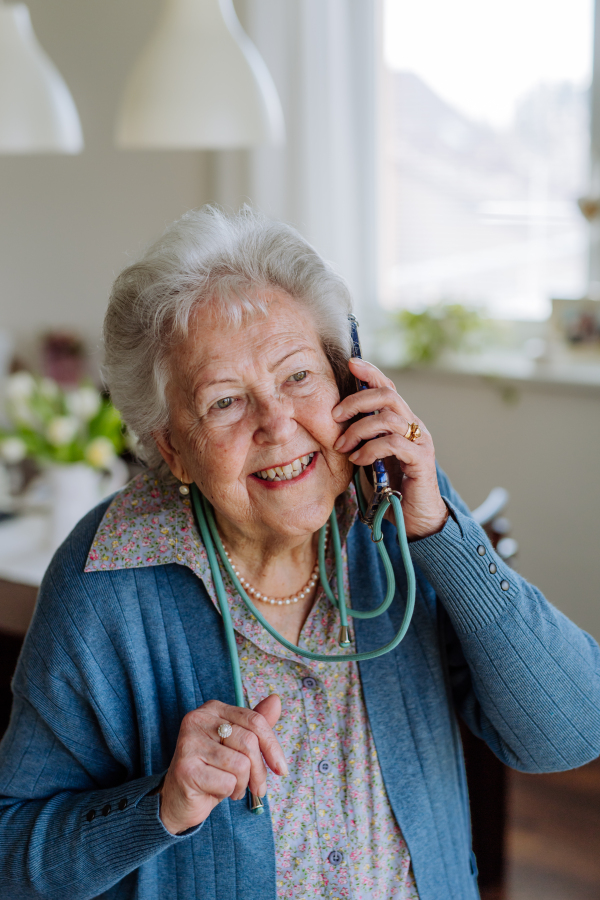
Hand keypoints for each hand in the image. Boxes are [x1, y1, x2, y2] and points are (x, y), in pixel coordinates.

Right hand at [159, 694, 286, 834]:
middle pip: (249, 742)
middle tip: (257, 788)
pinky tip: (216, 792)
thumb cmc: (212, 770)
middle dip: (259, 771)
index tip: (281, 769)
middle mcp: (198, 719)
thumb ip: (255, 725)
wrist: (178, 799)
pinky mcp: (185, 768)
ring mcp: (189, 742)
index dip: (272, 746)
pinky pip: (227, 782)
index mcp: (213, 708)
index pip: (254, 720)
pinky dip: (228, 792)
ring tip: (231, 788)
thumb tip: (276, 700)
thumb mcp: (236, 746)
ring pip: (240, 764)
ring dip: (242, 784)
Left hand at [332, 358, 447, 539]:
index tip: (350, 363)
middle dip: (356, 401)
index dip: (371, 373)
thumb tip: (333, 423)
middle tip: (334, 416)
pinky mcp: (421, 460)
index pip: (387, 387)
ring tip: (342, 447)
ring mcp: (420, 441)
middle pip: (387, 395)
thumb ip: (360, 438)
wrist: (416, 518)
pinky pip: (393, 443)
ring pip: (387, 418)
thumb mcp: (371, 457)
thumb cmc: (391, 488)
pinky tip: (357, 460)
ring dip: (358, 430)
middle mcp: (414, 426)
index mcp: (401, 421)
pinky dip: (370, 449)